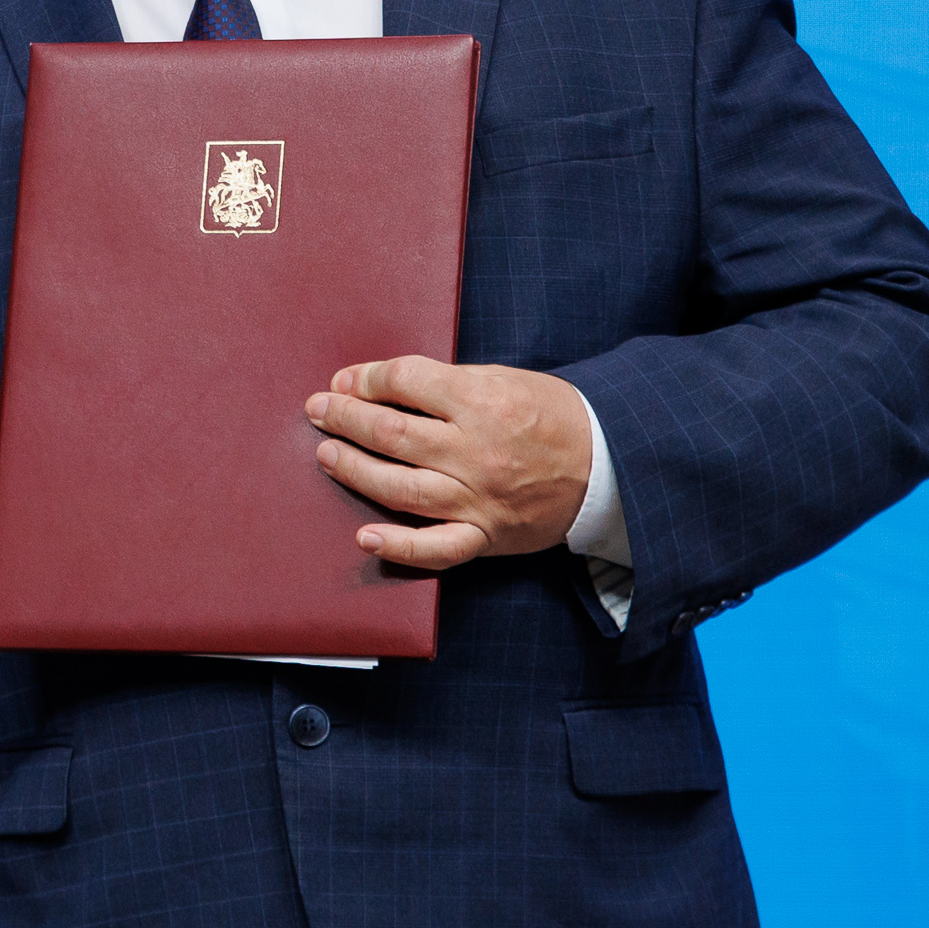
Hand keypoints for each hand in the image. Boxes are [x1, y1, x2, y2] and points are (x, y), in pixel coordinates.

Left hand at [304, 356, 593, 570]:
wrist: (608, 463)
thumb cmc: (551, 415)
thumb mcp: (503, 380)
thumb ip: (445, 384)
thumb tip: (382, 386)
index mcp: (481, 401)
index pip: (405, 382)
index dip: (366, 379)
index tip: (345, 381)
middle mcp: (475, 450)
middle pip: (391, 432)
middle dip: (346, 417)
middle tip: (319, 410)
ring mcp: (478, 497)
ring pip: (400, 486)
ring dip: (355, 469)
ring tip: (327, 454)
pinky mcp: (485, 534)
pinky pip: (436, 548)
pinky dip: (398, 546)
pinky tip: (365, 536)